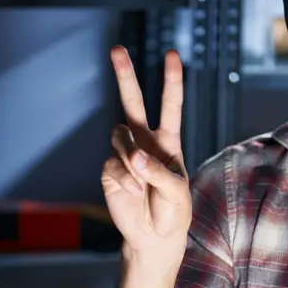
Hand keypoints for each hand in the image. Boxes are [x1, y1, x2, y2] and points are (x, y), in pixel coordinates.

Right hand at [101, 47, 190, 287]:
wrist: (154, 238)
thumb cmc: (173, 212)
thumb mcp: (178, 192)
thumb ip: (159, 172)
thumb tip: (134, 157)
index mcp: (166, 141)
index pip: (169, 105)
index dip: (171, 80)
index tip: (171, 55)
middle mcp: (143, 142)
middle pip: (132, 102)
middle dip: (125, 75)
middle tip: (117, 49)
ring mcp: (124, 155)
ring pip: (119, 137)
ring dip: (131, 158)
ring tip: (143, 184)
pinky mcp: (109, 171)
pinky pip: (113, 166)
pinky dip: (125, 180)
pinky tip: (135, 193)